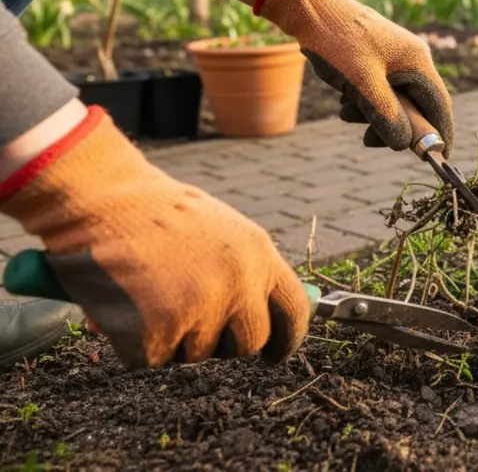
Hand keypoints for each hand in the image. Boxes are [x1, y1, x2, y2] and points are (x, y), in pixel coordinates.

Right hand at [0, 107, 309, 368]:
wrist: (101, 199)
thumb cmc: (156, 212)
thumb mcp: (221, 229)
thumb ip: (245, 270)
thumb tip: (261, 316)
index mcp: (258, 255)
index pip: (294, 311)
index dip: (286, 340)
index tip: (272, 356)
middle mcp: (238, 285)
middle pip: (248, 343)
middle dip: (222, 342)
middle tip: (190, 321)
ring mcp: (200, 310)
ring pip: (197, 353)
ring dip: (174, 338)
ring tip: (149, 295)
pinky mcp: (158, 333)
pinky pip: (153, 359)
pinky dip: (135, 343)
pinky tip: (125, 307)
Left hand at [253, 0, 453, 151]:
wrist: (310, 8)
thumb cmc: (338, 42)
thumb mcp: (363, 84)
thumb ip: (387, 116)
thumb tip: (404, 145)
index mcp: (417, 61)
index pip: (439, 105)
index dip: (441, 133)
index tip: (441, 158)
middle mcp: (413, 58)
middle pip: (416, 105)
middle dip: (394, 125)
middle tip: (368, 139)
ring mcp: (396, 58)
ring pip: (395, 100)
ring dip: (374, 114)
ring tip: (346, 112)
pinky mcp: (379, 58)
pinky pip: (382, 90)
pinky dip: (366, 101)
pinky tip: (345, 100)